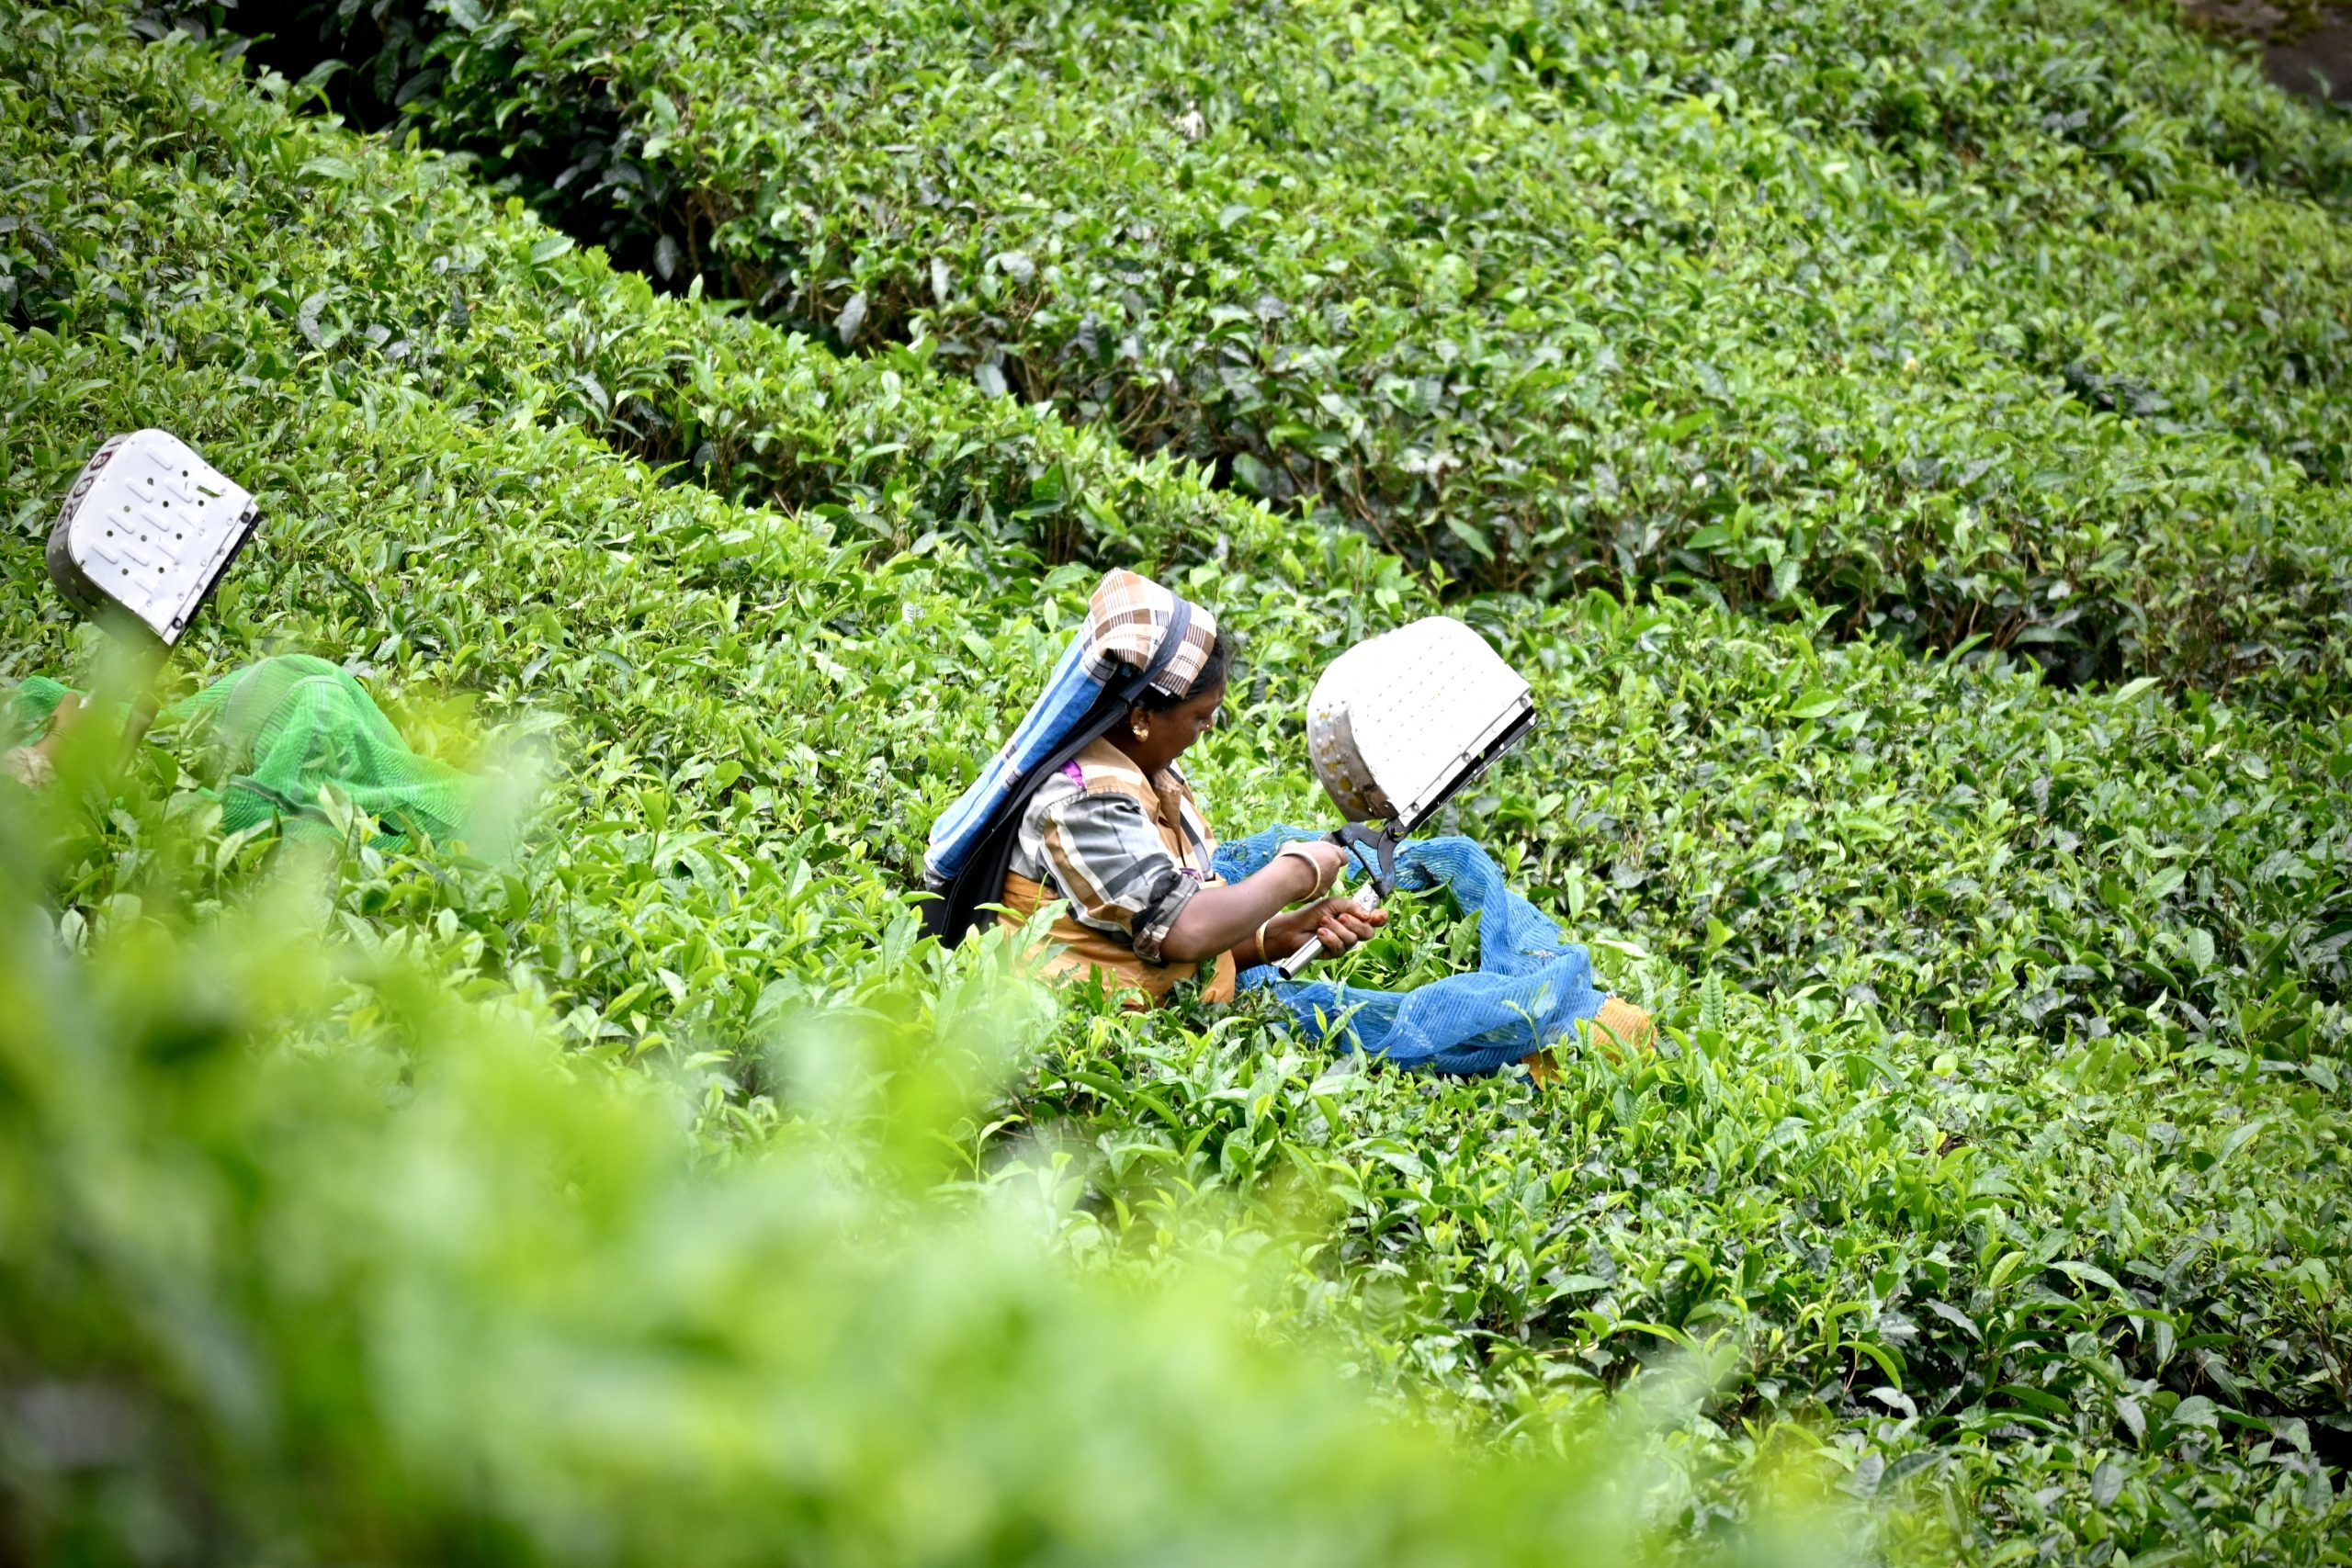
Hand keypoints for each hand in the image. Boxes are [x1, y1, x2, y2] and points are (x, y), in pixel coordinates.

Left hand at [1267, 897, 1385, 963]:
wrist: (1294, 928)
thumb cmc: (1313, 914)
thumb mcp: (1333, 904)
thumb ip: (1352, 906)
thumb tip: (1368, 915)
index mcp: (1355, 917)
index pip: (1375, 919)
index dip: (1380, 918)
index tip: (1378, 916)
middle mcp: (1353, 931)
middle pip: (1368, 932)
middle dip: (1355, 923)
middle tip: (1341, 917)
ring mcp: (1344, 943)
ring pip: (1352, 939)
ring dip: (1337, 929)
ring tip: (1323, 922)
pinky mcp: (1334, 953)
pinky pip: (1340, 947)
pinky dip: (1330, 939)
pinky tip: (1321, 934)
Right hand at [1277, 839, 1349, 897]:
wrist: (1289, 876)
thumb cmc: (1293, 856)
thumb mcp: (1294, 845)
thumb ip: (1301, 846)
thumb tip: (1296, 846)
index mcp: (1332, 852)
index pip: (1343, 856)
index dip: (1334, 857)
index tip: (1325, 858)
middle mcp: (1335, 867)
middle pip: (1334, 869)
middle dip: (1325, 869)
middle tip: (1311, 868)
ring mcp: (1329, 882)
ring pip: (1327, 881)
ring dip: (1319, 880)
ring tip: (1304, 878)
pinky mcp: (1322, 893)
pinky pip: (1319, 890)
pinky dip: (1313, 889)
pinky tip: (1301, 886)